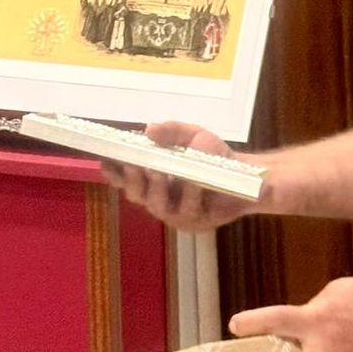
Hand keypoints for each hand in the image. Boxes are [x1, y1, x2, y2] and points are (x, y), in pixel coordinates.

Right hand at [101, 120, 255, 232]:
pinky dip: (189, 194)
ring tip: (158, 171)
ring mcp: (176, 214)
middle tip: (134, 163)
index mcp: (152, 180)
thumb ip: (172, 131)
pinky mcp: (196, 223)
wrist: (247, 176)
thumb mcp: (193, 135)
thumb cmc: (214, 155)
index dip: (113, 172)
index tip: (104, 159)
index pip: (124, 178)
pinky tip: (192, 182)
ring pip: (157, 205)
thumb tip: (148, 129)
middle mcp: (159, 199)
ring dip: (157, 188)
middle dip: (132, 179)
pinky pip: (189, 209)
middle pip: (136, 194)